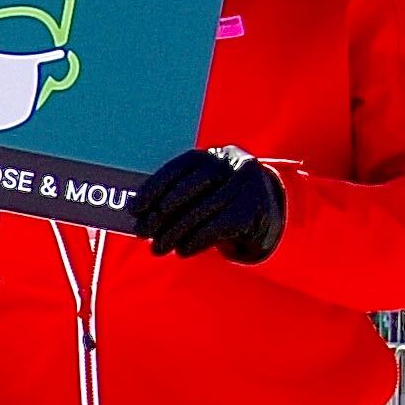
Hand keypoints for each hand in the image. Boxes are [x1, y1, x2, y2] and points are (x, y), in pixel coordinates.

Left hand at [127, 145, 287, 262]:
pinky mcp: (255, 207)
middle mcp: (231, 163)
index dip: (153, 188)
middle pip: (190, 188)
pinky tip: (183, 250)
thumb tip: (141, 214)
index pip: (178, 168)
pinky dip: (197, 240)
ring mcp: (246, 184)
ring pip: (204, 210)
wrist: (268, 212)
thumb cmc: (222, 201)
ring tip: (158, 248)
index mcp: (212, 155)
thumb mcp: (202, 192)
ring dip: (176, 232)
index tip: (135, 209)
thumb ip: (176, 197)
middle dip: (162, 212)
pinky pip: (219, 226)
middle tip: (143, 233)